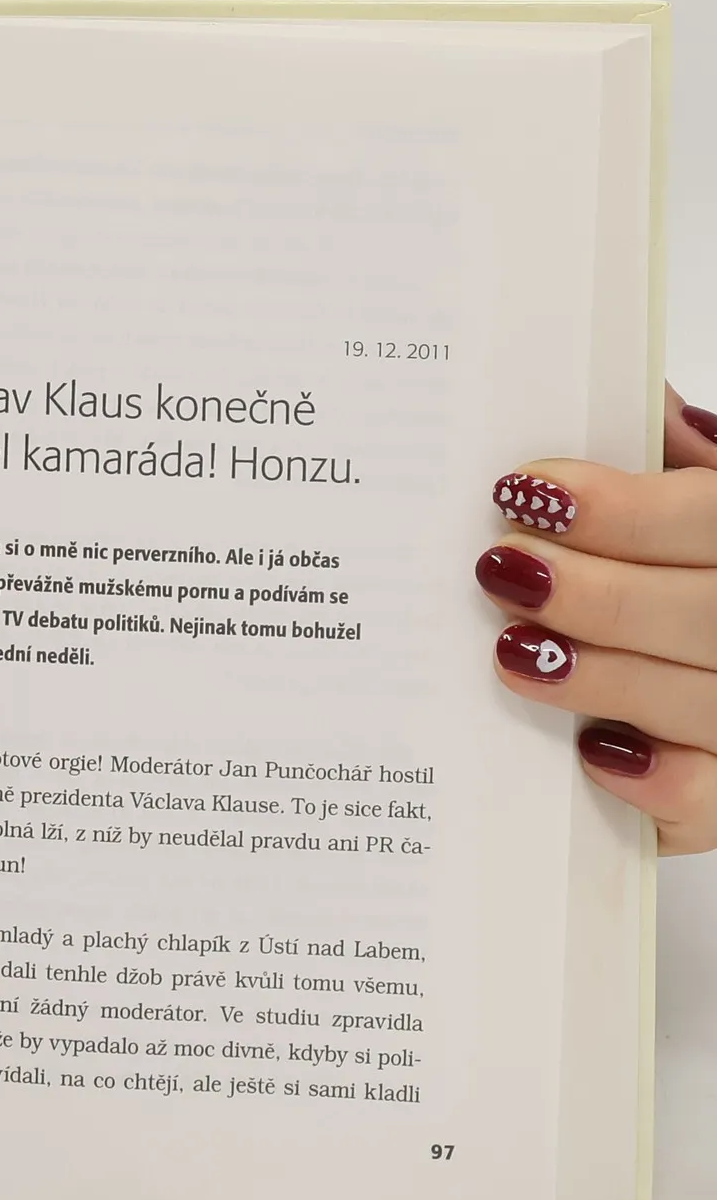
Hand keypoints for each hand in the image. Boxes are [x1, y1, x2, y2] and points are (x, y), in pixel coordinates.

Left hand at [478, 388, 716, 854]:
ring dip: (604, 676)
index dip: (628, 508)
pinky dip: (656, 779)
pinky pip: (710, 801)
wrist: (712, 669)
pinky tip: (593, 751)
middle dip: (602, 591)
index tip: (528, 490)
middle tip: (502, 571)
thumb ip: (681, 463)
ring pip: (711, 704)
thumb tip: (632, 398)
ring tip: (513, 650)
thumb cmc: (698, 577)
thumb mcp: (703, 504)